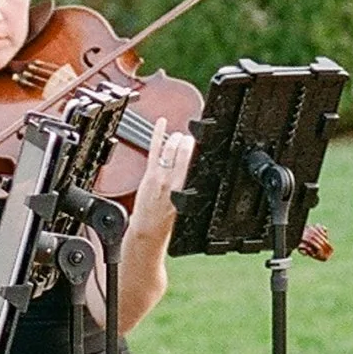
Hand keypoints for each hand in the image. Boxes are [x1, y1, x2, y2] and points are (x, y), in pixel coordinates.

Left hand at [125, 119, 193, 257]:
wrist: (148, 231)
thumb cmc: (166, 220)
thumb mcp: (184, 204)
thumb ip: (188, 186)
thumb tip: (195, 171)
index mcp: (186, 189)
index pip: (196, 163)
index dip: (199, 149)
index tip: (203, 140)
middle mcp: (175, 182)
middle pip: (184, 154)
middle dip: (188, 142)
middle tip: (189, 137)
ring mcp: (161, 177)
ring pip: (171, 150)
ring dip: (175, 139)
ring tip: (178, 135)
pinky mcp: (150, 175)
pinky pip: (154, 150)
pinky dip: (158, 133)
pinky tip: (161, 122)